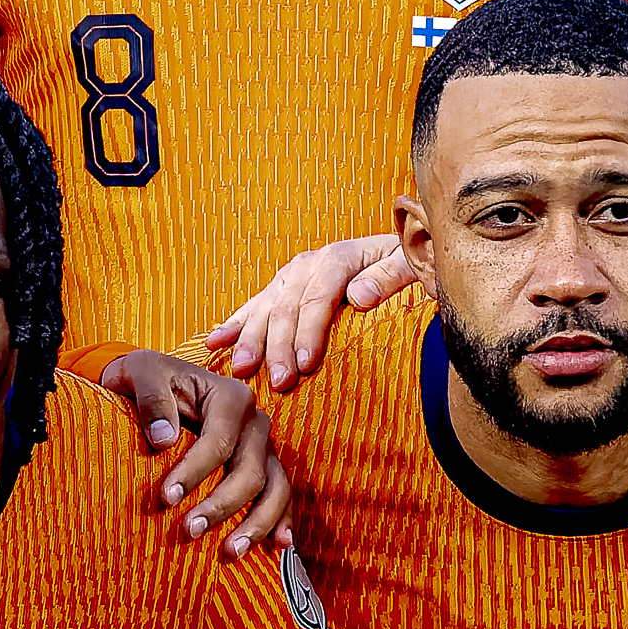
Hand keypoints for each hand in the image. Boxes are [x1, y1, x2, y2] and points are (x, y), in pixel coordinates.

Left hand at [89, 345, 294, 551]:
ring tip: (231, 552)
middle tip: (190, 530)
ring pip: (273, 489)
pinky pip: (279, 497)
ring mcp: (262, 447)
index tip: (166, 498)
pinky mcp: (262, 468)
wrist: (154, 386)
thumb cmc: (146, 380)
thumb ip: (151, 398)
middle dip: (221, 505)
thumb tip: (164, 438)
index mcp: (230, 396)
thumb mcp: (139, 373)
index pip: (218, 441)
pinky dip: (281, 522)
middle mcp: (255, 422)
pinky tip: (279, 546)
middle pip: (249, 471)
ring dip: (255, 524)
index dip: (194, 473)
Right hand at [197, 229, 418, 387]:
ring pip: (266, 306)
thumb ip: (391, 275)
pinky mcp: (285, 285)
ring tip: (241, 368)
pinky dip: (234, 323)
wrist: (405, 246)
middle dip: (279, 346)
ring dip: (251, 338)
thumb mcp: (414, 263)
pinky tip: (213, 342)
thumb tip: (358, 295)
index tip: (306, 365)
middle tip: (278, 382)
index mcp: (341, 257)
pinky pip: (255, 304)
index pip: (319, 296)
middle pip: (288, 305)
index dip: (309, 331)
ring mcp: (294, 274)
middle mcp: (311, 262)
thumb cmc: (412, 262)